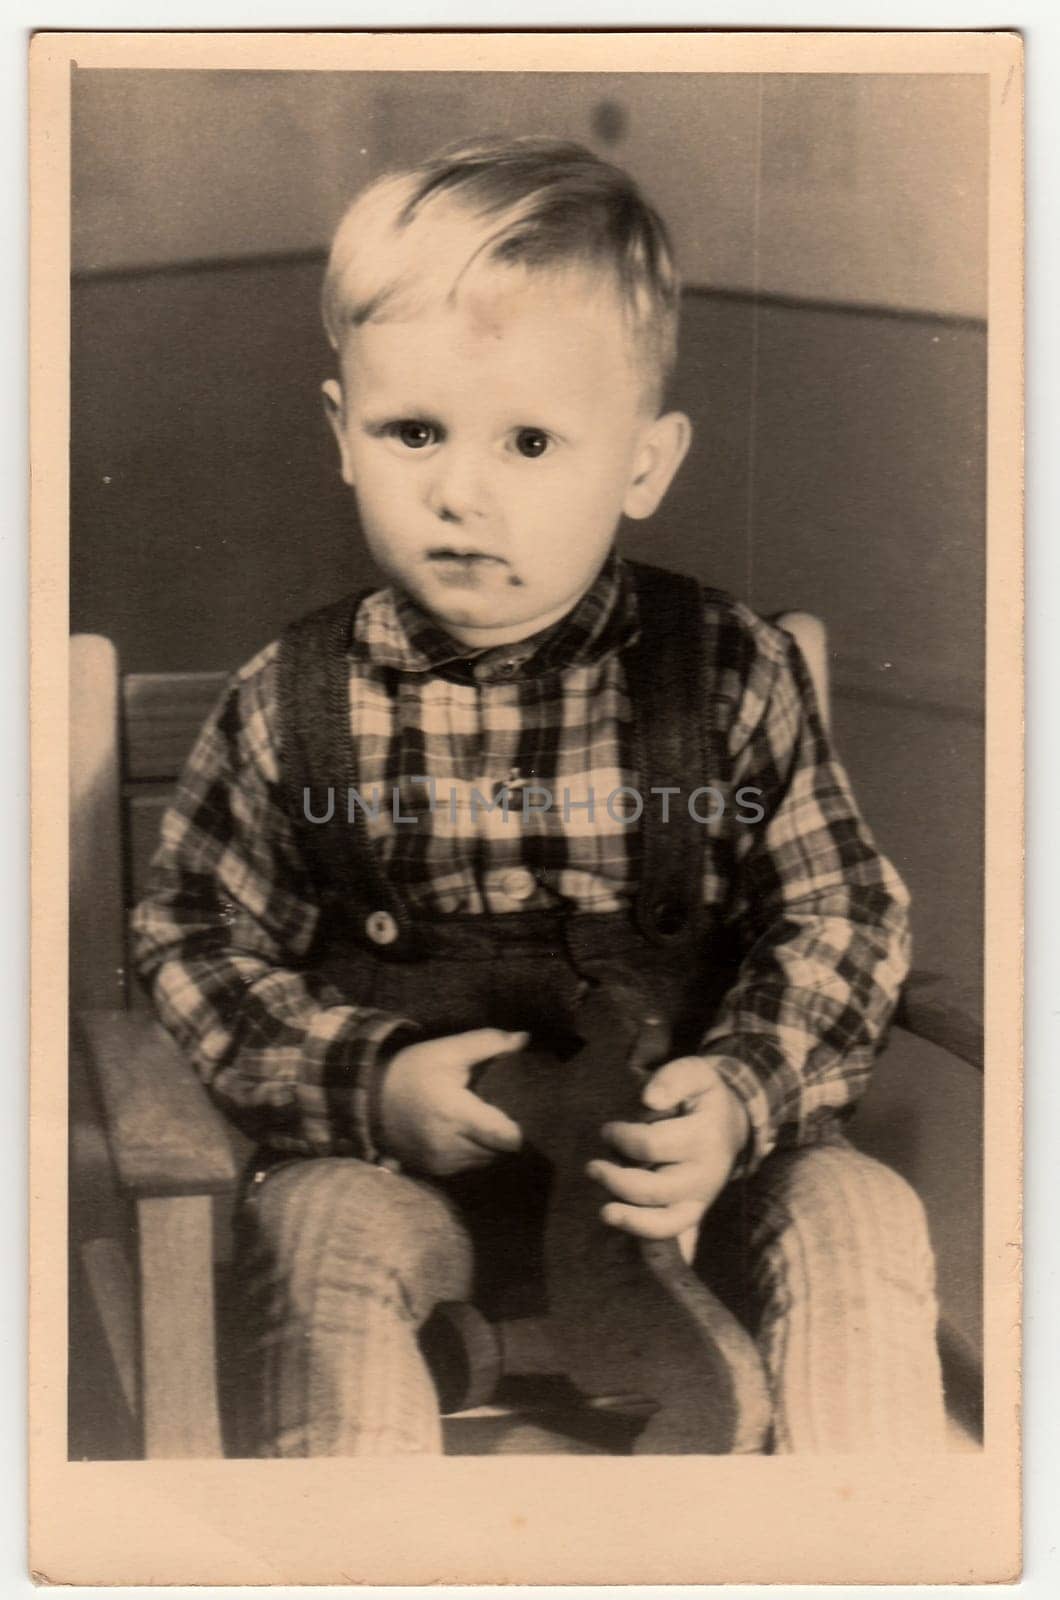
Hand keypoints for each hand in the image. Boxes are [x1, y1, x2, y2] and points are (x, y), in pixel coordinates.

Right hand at [379, 1028, 527, 1175]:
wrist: (369, 1099)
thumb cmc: (412, 1071)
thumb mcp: (447, 1050)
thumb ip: (488, 1043)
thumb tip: (523, 1039)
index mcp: (456, 1114)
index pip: (507, 1138)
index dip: (517, 1128)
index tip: (514, 1110)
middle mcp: (450, 1145)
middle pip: (501, 1151)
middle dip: (504, 1133)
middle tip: (497, 1111)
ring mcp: (441, 1162)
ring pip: (486, 1160)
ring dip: (489, 1144)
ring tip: (480, 1120)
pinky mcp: (434, 1171)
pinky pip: (468, 1166)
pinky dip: (472, 1151)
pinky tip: (464, 1132)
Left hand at [587, 1057, 750, 1239]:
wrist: (732, 1124)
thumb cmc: (703, 1097)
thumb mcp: (696, 1074)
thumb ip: (673, 1078)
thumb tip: (649, 1099)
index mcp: (704, 1137)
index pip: (651, 1145)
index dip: (622, 1138)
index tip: (608, 1130)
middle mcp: (706, 1175)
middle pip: (654, 1189)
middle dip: (616, 1179)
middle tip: (592, 1167)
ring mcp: (701, 1199)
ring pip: (666, 1223)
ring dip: (631, 1219)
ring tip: (605, 1212)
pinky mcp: (695, 1214)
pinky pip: (677, 1237)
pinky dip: (655, 1243)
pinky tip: (635, 1245)